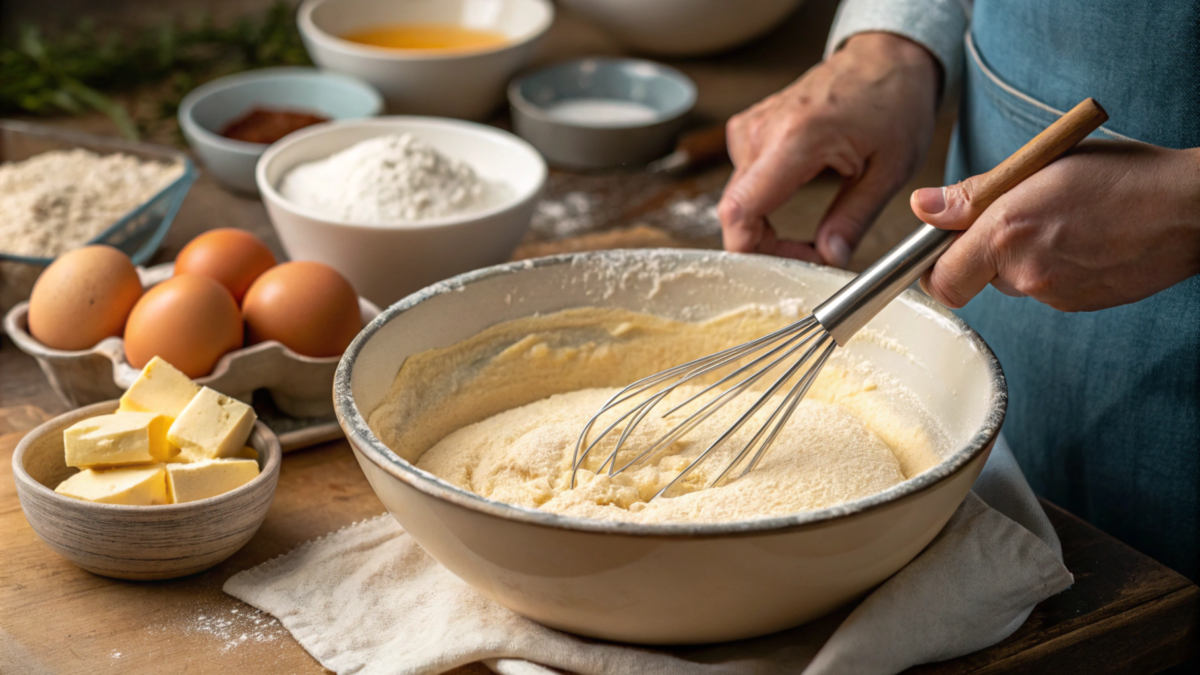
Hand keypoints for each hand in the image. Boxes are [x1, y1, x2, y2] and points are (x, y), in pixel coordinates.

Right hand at [718, 32, 939, 266]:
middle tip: (812, 254)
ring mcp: (750, 128)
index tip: (792, 263)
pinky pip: (742, 184)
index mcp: (795, 138)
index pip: (741, 212)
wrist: (884, 59)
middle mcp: (762, 130)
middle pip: (734, 213)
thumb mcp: (889, 170)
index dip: (757, 252)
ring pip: (737, 202)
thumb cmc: (893, 102)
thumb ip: (853, 219)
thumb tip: (830, 258)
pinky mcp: (747, 130)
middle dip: (767, 246)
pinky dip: (763, 206)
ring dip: (766, 228)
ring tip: (809, 231)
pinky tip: (793, 202)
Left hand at [912, 141, 1199, 311]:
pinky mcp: (1079, 305)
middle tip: (1016, 214)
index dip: (933, 267)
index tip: (939, 248)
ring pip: (1013, 280)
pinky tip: (1083, 239)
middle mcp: (1026, 272)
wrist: (1193, 210)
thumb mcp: (1040, 167)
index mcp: (1007, 232)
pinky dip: (1053, 266)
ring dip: (1022, 255)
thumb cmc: (1122, 175)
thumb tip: (923, 207)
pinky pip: (1046, 288)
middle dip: (984, 250)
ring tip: (1062, 220)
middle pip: (975, 277)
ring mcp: (1054, 295)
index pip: (940, 279)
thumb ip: (974, 194)